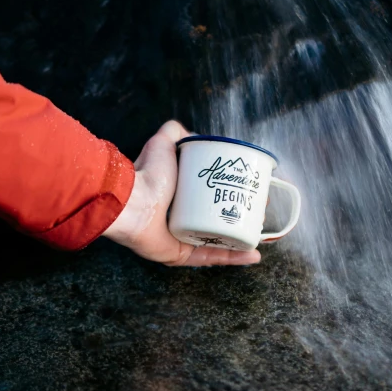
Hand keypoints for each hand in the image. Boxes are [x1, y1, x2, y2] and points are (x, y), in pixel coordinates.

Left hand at [102, 121, 261, 266]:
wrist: (132, 201)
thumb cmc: (147, 174)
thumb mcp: (163, 144)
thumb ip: (175, 132)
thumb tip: (189, 132)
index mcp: (180, 197)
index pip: (212, 197)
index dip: (233, 193)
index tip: (252, 189)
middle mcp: (181, 219)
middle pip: (219, 220)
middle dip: (242, 217)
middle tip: (260, 211)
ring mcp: (181, 239)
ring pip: (219, 242)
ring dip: (242, 239)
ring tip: (259, 232)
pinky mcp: (181, 255)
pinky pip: (211, 258)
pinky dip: (234, 258)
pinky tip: (253, 254)